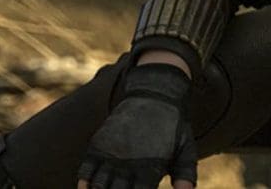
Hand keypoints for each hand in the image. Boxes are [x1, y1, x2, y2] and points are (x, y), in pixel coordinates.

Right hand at [76, 63, 196, 188]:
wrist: (155, 93)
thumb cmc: (173, 125)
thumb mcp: (186, 149)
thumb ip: (186, 174)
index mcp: (151, 168)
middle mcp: (129, 163)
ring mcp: (112, 153)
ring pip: (99, 186)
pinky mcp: (99, 144)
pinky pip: (85, 171)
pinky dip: (84, 183)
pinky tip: (88, 188)